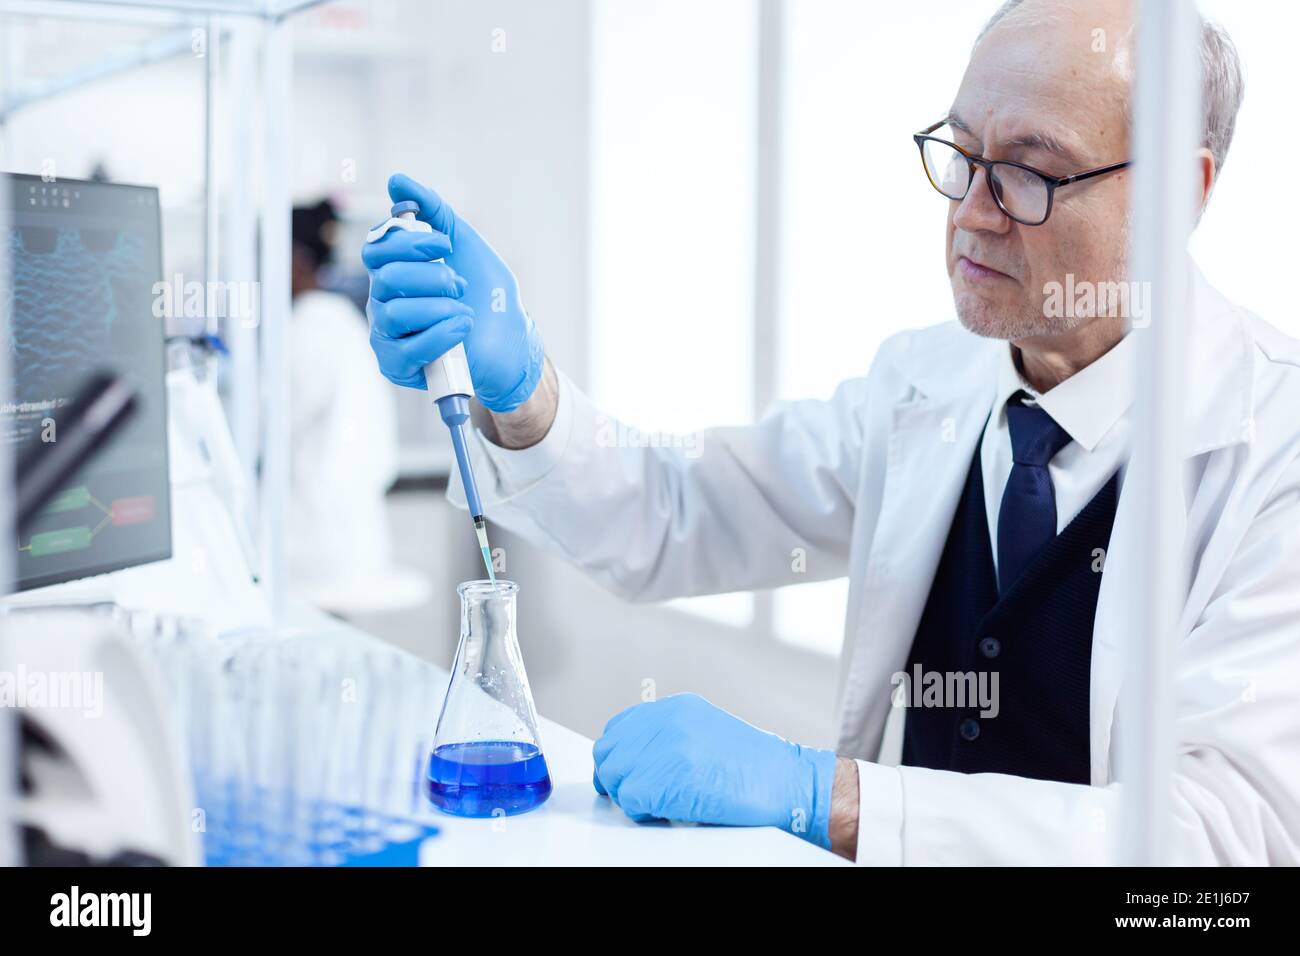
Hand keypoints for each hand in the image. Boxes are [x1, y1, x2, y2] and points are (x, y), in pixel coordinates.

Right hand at [362, 173, 544, 412]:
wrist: (512, 338)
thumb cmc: (486, 293)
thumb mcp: (463, 242)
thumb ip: (432, 210)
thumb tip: (397, 181)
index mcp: (394, 270)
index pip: (376, 248)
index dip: (409, 243)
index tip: (444, 246)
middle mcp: (383, 300)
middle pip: (385, 277)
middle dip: (433, 277)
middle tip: (459, 285)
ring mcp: (388, 335)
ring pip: (394, 312)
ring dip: (439, 308)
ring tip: (464, 312)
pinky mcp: (399, 366)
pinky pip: (406, 348)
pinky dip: (441, 335)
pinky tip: (462, 330)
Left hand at [591, 693, 837, 848]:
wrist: (788, 783)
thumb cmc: (756, 768)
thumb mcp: (707, 732)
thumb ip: (671, 736)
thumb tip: (637, 758)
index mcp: (676, 708)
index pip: (620, 727)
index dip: (617, 756)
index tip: (620, 774)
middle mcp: (668, 721)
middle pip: (610, 751)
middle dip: (617, 777)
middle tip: (636, 796)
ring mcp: (667, 747)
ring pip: (614, 775)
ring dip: (630, 795)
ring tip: (657, 804)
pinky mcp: (668, 778)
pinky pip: (630, 799)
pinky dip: (642, 812)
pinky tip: (666, 812)